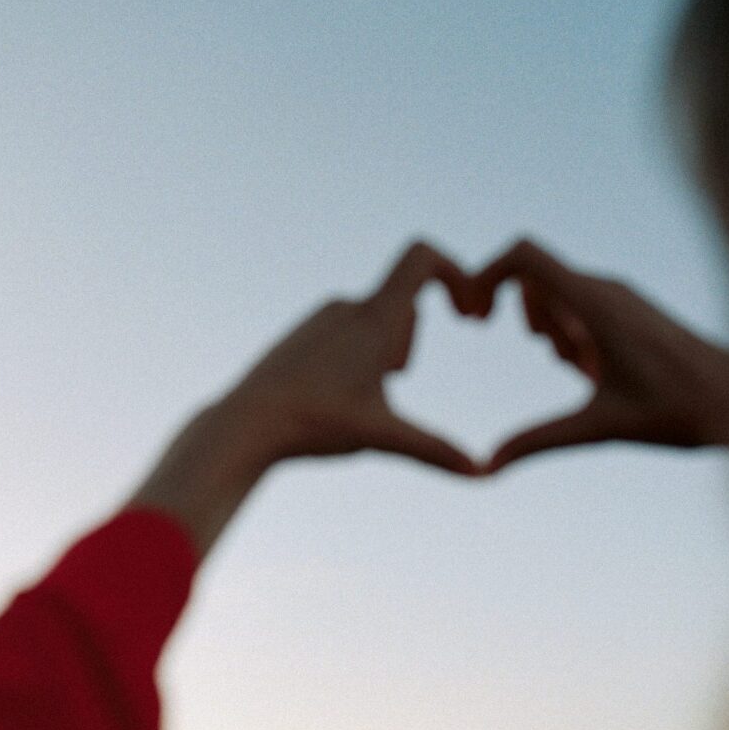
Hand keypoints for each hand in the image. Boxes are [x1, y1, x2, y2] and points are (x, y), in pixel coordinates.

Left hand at [222, 241, 484, 476]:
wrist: (246, 423)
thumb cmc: (314, 425)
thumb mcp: (382, 437)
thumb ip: (435, 450)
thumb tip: (482, 473)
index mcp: (373, 318)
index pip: (421, 256)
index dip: (456, 272)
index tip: (468, 314)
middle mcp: (347, 306)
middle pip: (404, 302)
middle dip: (411, 341)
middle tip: (392, 380)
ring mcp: (322, 317)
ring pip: (376, 318)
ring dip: (386, 350)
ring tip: (364, 392)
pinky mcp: (303, 333)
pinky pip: (348, 329)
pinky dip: (360, 354)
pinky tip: (338, 392)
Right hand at [472, 239, 728, 473]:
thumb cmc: (679, 412)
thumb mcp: (599, 428)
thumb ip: (538, 441)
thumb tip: (488, 467)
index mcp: (594, 304)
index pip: (524, 255)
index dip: (486, 274)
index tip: (476, 318)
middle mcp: (606, 289)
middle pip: (535, 276)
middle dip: (520, 312)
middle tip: (539, 354)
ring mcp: (621, 296)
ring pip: (560, 290)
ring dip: (548, 323)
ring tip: (574, 369)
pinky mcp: (633, 309)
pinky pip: (583, 302)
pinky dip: (571, 329)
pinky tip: (591, 371)